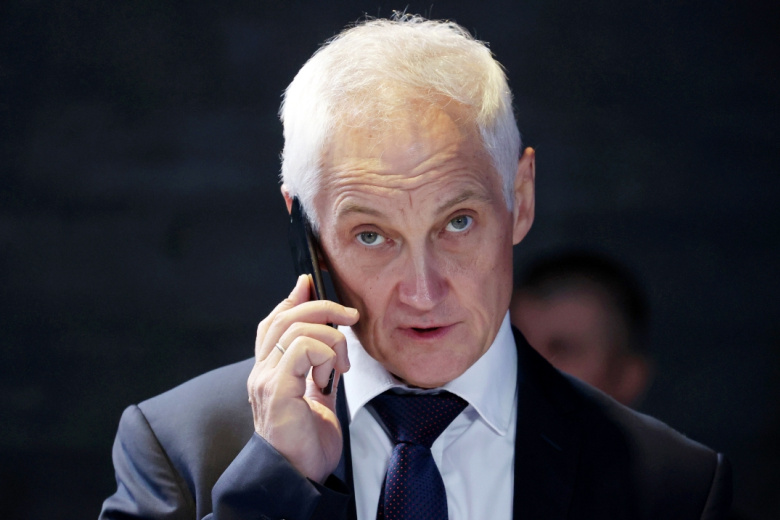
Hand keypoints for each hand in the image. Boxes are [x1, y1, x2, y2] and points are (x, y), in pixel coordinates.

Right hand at [248, 275, 358, 482]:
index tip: (310, 284)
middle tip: (349, 316)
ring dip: (330, 338)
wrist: (301, 476)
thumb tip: (330, 333)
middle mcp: (261, 372)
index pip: (273, 322)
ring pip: (295, 329)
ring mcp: (265, 380)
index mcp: (270, 371)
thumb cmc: (309, 441)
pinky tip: (331, 375)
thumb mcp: (320, 394)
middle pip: (284, 317)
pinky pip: (301, 349)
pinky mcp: (276, 391)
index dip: (292, 299)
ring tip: (341, 364)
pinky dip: (324, 353)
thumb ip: (320, 364)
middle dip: (322, 307)